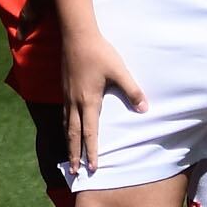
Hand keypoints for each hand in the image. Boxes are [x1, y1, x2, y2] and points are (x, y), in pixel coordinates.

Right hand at [65, 37, 144, 178]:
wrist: (76, 35)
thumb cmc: (99, 52)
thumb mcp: (119, 71)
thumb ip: (132, 90)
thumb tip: (144, 109)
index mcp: (88, 101)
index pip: (90, 133)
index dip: (91, 152)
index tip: (93, 168)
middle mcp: (74, 102)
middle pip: (72, 134)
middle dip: (73, 154)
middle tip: (73, 171)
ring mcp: (67, 95)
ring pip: (65, 125)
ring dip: (67, 142)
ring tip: (68, 156)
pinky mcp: (64, 88)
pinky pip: (63, 114)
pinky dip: (64, 126)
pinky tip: (66, 128)